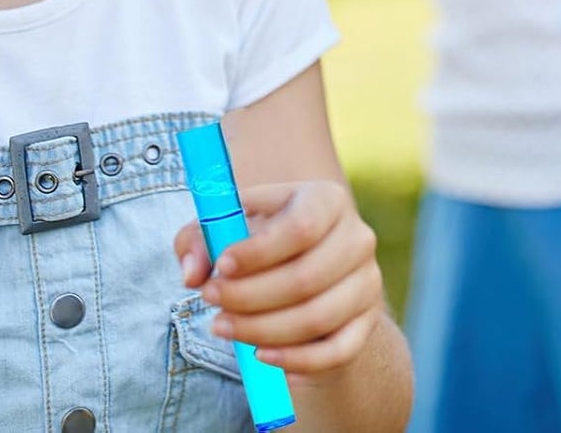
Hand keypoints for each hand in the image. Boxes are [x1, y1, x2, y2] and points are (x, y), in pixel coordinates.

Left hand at [173, 180, 383, 378]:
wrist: (306, 273)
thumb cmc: (259, 242)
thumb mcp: (226, 228)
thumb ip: (198, 239)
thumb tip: (192, 273)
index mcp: (325, 199)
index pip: (300, 227)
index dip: (259, 251)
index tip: (220, 266)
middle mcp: (356, 238)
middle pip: (306, 277)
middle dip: (250, 296)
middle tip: (209, 300)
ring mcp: (367, 283)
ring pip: (316, 317)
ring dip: (263, 330)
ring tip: (222, 327)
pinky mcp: (367, 324)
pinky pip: (335, 352)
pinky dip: (296, 360)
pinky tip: (260, 357)